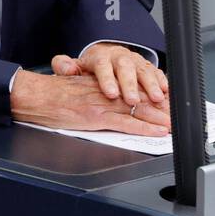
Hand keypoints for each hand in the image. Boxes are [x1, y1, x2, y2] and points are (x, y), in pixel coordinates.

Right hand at [10, 70, 170, 136]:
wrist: (35, 96)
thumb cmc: (52, 94)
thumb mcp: (76, 86)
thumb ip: (92, 90)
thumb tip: (107, 99)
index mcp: (102, 84)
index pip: (133, 89)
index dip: (152, 96)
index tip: (168, 102)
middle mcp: (105, 92)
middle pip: (140, 99)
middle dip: (162, 108)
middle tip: (179, 114)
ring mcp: (102, 104)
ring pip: (137, 110)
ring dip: (159, 118)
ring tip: (175, 124)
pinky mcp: (96, 117)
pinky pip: (125, 123)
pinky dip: (143, 128)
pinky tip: (156, 131)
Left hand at [50, 43, 167, 107]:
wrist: (107, 56)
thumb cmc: (92, 67)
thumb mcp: (76, 66)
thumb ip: (65, 66)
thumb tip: (65, 68)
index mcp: (100, 57)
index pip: (102, 67)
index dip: (107, 80)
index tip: (110, 93)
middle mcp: (119, 57)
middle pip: (125, 69)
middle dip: (131, 85)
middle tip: (132, 100)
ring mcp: (135, 61)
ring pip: (144, 70)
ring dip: (151, 85)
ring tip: (156, 98)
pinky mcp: (147, 67)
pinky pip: (157, 73)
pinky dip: (162, 82)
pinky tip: (167, 92)